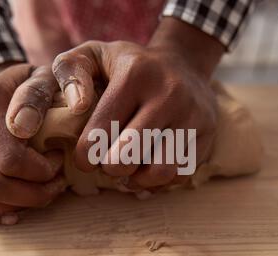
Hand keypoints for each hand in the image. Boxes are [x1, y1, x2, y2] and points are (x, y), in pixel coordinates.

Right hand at [0, 64, 66, 224]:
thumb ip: (41, 95)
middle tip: (56, 186)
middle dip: (32, 195)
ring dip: (15, 205)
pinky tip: (18, 211)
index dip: (43, 172)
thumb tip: (26, 128)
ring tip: (40, 195)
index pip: (11, 159)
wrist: (1, 84)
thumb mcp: (47, 78)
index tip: (60, 159)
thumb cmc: (33, 85)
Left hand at [51, 19, 224, 190]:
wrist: (185, 62)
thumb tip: (76, 106)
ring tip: (129, 168)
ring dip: (137, 179)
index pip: (100, 132)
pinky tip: (148, 166)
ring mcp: (193, 115)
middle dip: (110, 169)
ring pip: (159, 172)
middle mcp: (168, 94)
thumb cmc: (131, 66)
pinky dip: (160, 180)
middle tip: (107, 162)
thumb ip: (70, 70)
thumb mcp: (95, 54)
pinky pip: (180, 174)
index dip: (85, 155)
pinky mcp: (207, 132)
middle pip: (128, 157)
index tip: (85, 157)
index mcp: (135, 75)